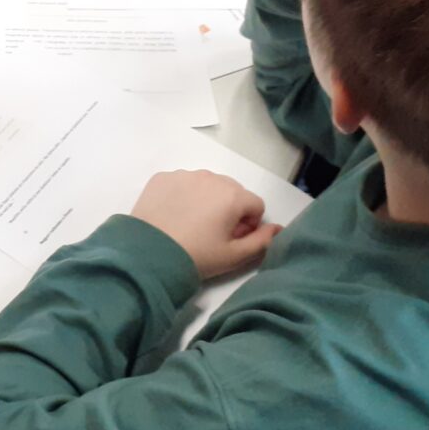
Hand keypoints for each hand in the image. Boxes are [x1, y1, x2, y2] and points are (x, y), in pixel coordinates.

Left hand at [129, 170, 281, 279]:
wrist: (149, 251)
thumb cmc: (197, 255)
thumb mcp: (235, 255)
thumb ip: (263, 241)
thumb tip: (280, 228)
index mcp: (232, 195)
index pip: (256, 204)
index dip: (249, 224)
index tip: (232, 238)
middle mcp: (210, 177)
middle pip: (232, 191)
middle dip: (229, 209)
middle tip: (212, 233)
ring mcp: (184, 174)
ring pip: (207, 185)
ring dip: (207, 200)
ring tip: (191, 225)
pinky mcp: (162, 177)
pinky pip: (182, 183)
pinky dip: (183, 195)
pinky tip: (173, 215)